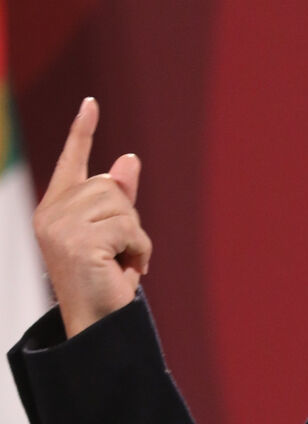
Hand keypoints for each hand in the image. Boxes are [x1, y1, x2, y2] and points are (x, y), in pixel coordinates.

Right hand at [32, 98, 152, 337]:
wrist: (97, 320)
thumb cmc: (105, 278)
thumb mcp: (115, 232)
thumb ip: (119, 197)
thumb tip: (128, 158)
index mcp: (56, 207)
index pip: (72, 160)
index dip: (83, 131)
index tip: (91, 103)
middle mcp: (51, 213)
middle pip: (112, 186)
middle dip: (129, 219)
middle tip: (118, 253)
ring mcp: (59, 226)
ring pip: (123, 206)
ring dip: (136, 236)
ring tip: (121, 262)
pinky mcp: (77, 241)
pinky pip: (130, 228)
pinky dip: (141, 249)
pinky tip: (127, 269)